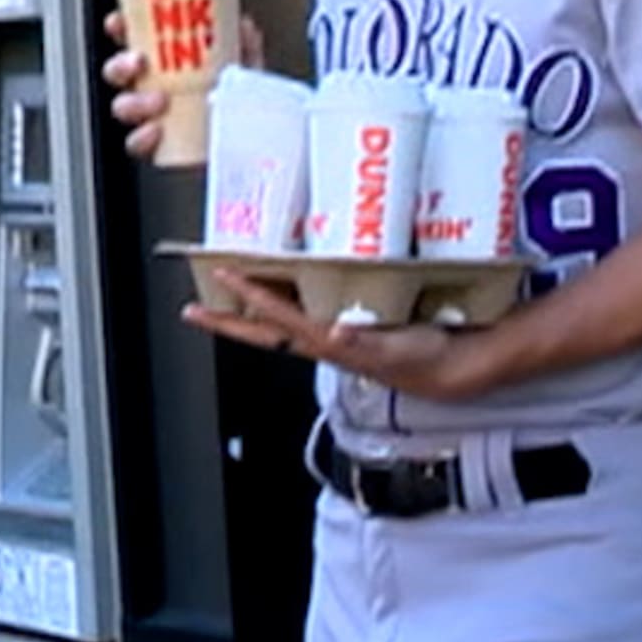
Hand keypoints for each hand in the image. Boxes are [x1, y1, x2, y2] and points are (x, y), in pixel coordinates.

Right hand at [103, 12, 264, 160]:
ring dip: (134, 101)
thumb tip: (244, 27)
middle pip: (117, 71)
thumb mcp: (246, 65)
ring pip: (122, 106)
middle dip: (121, 65)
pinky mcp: (156, 145)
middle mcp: (150, 84)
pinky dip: (142, 137)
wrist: (251, 138)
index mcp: (164, 58)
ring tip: (160, 100)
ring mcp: (150, 115)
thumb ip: (244, 45)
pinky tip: (157, 130)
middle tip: (139, 62)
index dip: (119, 28)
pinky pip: (136, 142)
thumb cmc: (239, 96)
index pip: (132, 37)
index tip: (119, 22)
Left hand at [185, 270, 501, 400]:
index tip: (222, 274)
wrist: (449, 367)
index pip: (276, 315)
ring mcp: (331, 336)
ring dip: (251, 310)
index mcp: (328, 341)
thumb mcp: (393, 347)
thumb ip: (363, 339)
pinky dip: (288, 302)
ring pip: (279, 323)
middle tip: (192, 308)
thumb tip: (335, 330)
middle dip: (226, 320)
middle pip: (263, 330)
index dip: (248, 295)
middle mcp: (321, 339)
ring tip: (228, 292)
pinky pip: (306, 315)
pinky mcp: (347, 330)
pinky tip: (286, 285)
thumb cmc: (423, 356)